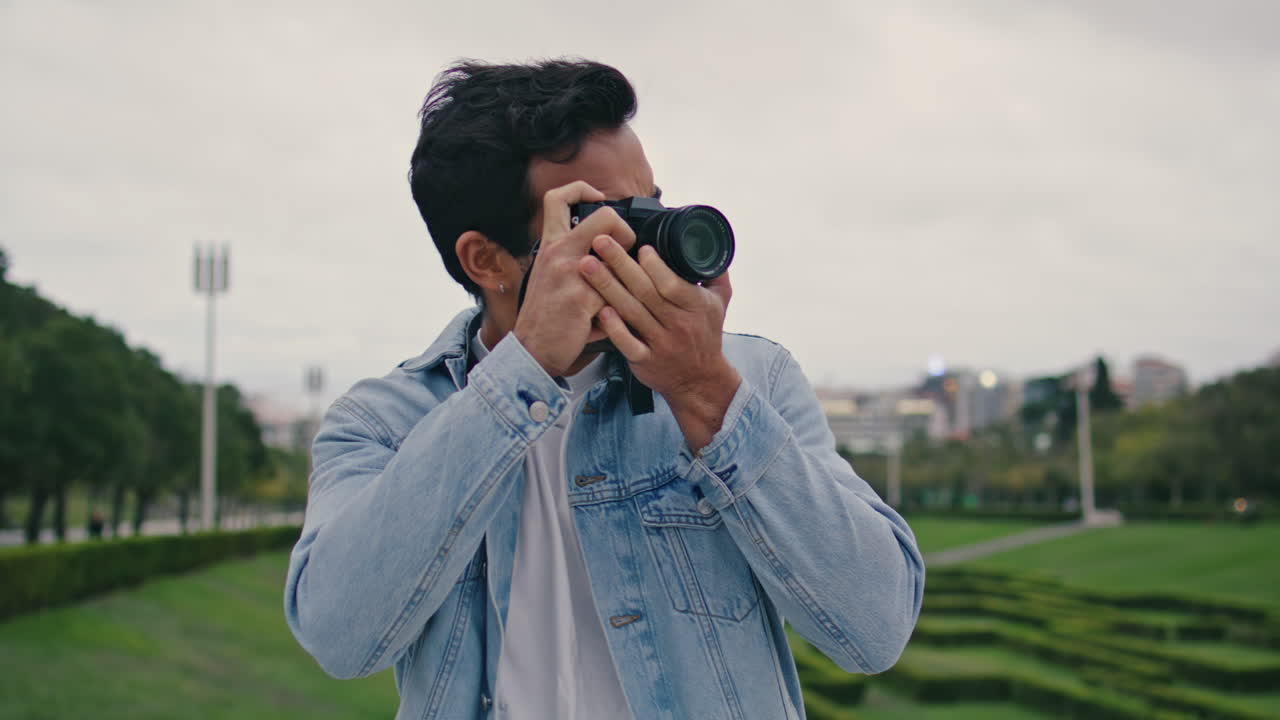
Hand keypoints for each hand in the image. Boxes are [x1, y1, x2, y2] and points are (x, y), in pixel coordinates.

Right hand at [512, 182, 636, 376]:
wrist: (531, 350)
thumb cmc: (545, 315)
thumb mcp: (551, 275)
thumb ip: (573, 257)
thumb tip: (604, 246)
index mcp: (551, 245)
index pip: (557, 198)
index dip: (582, 189)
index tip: (598, 198)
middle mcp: (559, 253)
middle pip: (605, 218)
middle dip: (625, 232)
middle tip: (624, 252)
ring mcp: (571, 274)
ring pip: (618, 260)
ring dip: (624, 278)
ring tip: (616, 295)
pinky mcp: (582, 299)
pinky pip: (616, 297)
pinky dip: (615, 313)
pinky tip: (602, 324)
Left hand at [579, 236, 740, 450]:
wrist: (699, 380)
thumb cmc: (706, 335)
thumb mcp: (720, 302)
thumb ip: (715, 272)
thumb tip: (709, 244)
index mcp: (695, 306)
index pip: (672, 283)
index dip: (653, 264)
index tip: (637, 245)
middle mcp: (677, 324)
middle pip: (645, 291)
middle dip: (620, 263)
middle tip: (600, 241)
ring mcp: (660, 343)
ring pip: (631, 312)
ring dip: (607, 286)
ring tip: (587, 265)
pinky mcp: (644, 360)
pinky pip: (627, 344)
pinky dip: (614, 328)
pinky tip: (599, 310)